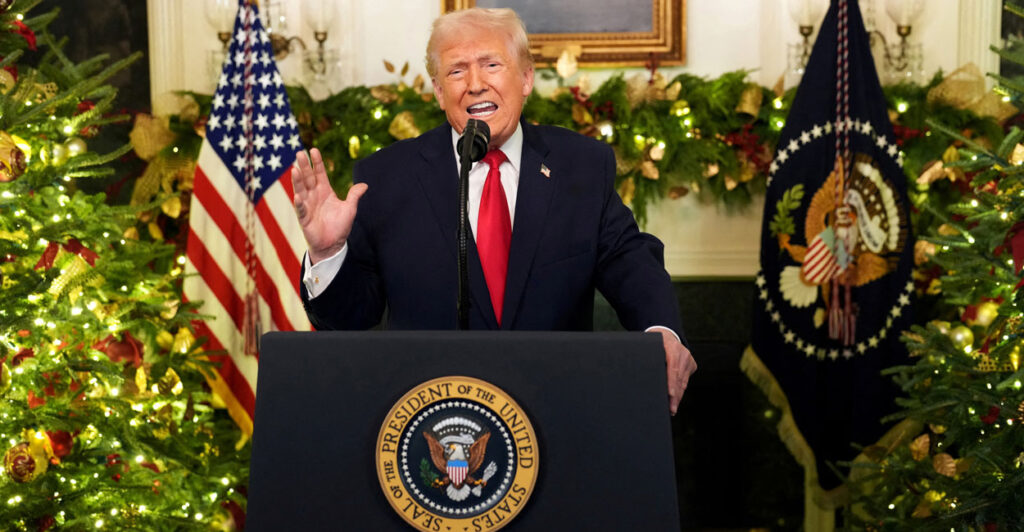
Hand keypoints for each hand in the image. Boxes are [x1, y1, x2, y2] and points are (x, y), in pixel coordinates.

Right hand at [292, 148, 367, 263]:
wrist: (333, 244)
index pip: (320, 173)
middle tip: (300, 153)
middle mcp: (314, 196)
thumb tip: (365, 185)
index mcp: (325, 191)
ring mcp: (308, 206)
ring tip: (295, 169)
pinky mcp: (304, 218)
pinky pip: (301, 209)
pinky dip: (299, 203)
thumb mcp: (350, 208)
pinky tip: (298, 196)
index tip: (314, 150)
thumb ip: (354, 195)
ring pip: (301, 190)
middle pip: (308, 178)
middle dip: (304, 166)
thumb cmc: (339, 226)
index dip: (317, 162)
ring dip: (297, 180)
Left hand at [650, 328, 696, 415]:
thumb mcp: (649, 347)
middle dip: (675, 396)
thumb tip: (640, 376)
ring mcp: (689, 359)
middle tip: (671, 409)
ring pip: (683, 382)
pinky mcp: (692, 364)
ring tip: (673, 408)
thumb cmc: (653, 343)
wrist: (666, 334)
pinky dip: (680, 390)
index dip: (672, 382)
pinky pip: (685, 380)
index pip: (673, 368)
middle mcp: (683, 354)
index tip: (670, 394)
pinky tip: (676, 400)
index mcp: (671, 348)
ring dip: (678, 396)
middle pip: (679, 378)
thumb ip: (649, 360)